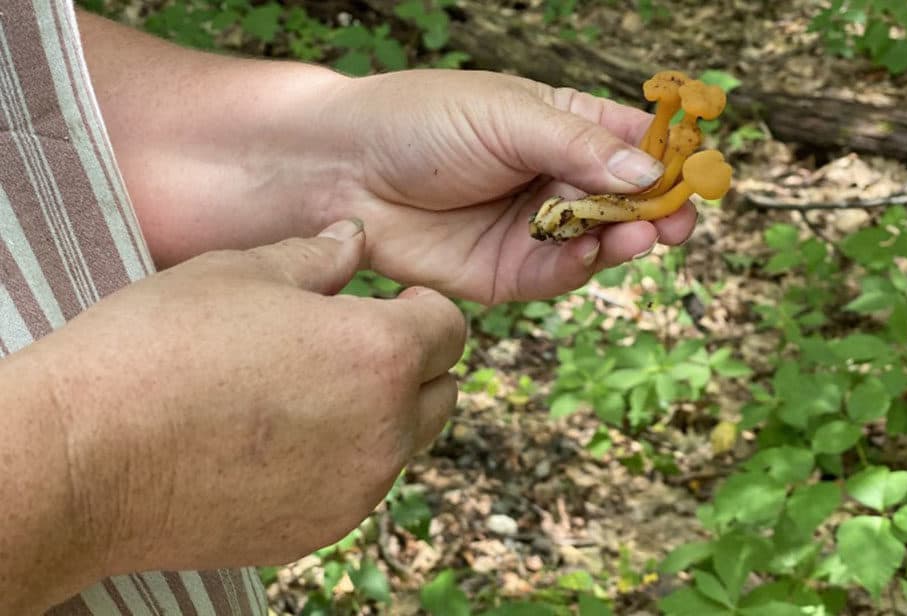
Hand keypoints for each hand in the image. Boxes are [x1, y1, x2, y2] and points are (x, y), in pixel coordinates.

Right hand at [17, 219, 464, 594]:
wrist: (87, 458)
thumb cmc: (159, 349)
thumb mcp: (240, 274)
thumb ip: (318, 257)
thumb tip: (354, 238)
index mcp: (379, 354)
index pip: (451, 329)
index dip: (423, 309)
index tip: (391, 304)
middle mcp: (385, 431)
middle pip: (441, 392)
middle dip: (413, 364)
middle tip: (354, 345)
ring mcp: (356, 490)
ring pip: (402, 442)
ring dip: (380, 414)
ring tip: (309, 392)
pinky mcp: (319, 530)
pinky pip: (358, 486)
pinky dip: (342, 461)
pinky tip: (280, 441)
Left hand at [313, 70, 697, 303]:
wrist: (344, 171)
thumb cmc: (421, 122)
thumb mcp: (507, 116)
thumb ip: (579, 145)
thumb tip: (649, 175)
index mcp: (560, 126)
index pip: (632, 142)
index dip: (668, 158)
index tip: (700, 173)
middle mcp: (553, 179)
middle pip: (625, 201)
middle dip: (655, 212)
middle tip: (677, 222)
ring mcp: (532, 229)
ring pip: (598, 242)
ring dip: (623, 241)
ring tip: (636, 235)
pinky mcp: (507, 273)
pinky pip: (557, 276)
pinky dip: (578, 268)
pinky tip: (588, 252)